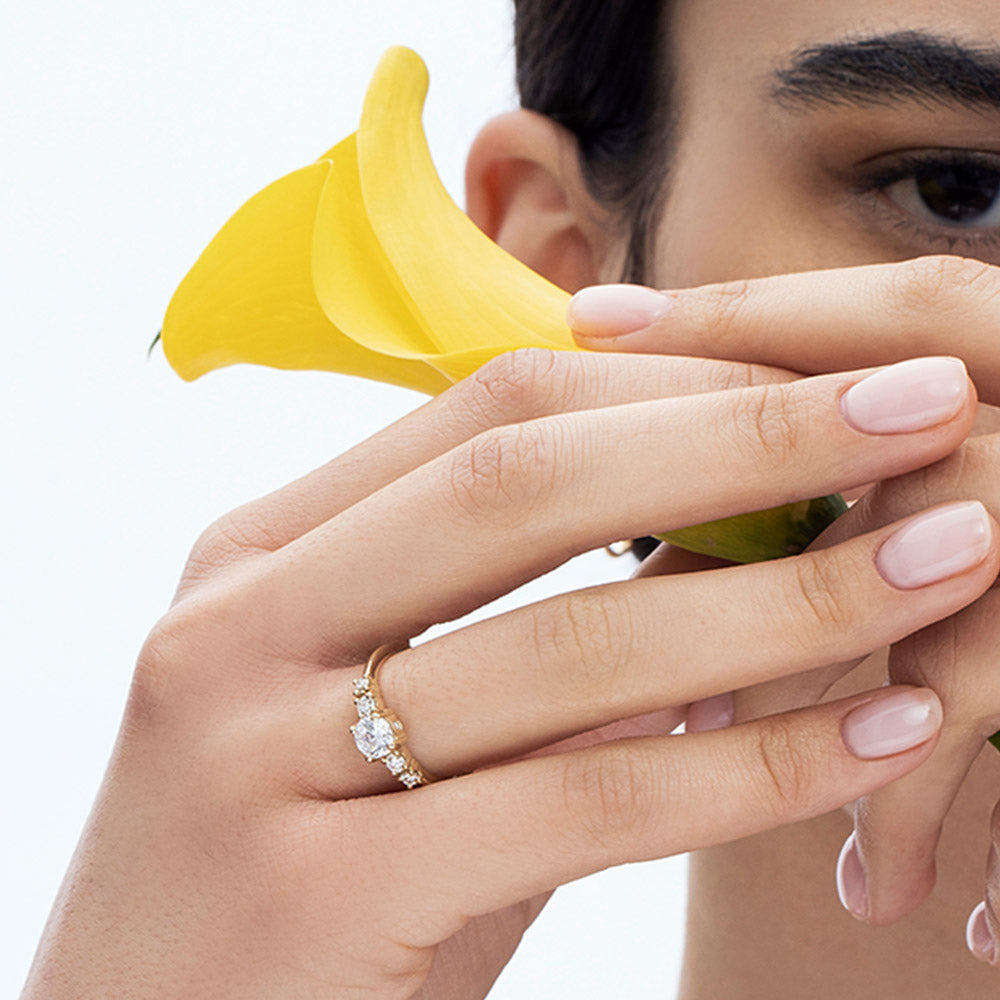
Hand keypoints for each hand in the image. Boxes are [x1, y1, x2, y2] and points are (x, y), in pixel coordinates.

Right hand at [22, 348, 993, 998]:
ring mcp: (261, 757)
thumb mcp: (366, 715)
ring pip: (575, 645)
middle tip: (924, 405)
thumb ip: (511, 629)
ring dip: (787, 598)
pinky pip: (583, 803)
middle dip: (749, 436)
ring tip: (947, 558)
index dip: (672, 381)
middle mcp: (241, 627)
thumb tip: (709, 546)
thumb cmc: (283, 871)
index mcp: (256, 555)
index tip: (822, 378)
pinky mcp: (318, 900)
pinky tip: (878, 732)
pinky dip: (749, 766)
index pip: (487, 410)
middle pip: (531, 481)